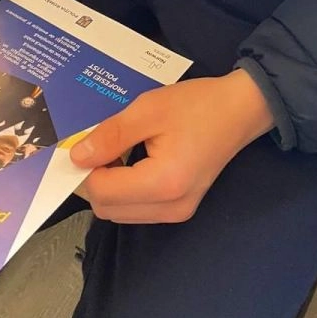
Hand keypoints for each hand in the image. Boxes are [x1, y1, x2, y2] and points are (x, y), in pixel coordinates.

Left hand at [72, 71, 274, 223]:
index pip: (102, 191)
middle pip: (108, 208)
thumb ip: (111, 135)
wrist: (240, 110)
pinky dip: (125, 190)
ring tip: (113, 151)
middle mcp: (171, 208)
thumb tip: (77, 156)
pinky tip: (129, 161)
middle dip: (93, 179)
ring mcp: (178, 212)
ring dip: (108, 186)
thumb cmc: (197, 105)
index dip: (84, 169)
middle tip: (95, 145)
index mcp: (164, 183)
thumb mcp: (149, 110)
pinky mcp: (181, 208)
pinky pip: (137, 208)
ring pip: (120, 212)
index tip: (80, 143)